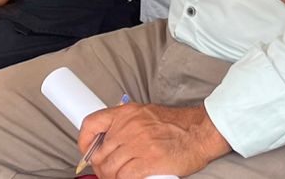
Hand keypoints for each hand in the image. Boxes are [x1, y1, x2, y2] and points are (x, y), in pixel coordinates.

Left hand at [80, 103, 230, 178]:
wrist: (201, 132)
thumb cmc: (177, 126)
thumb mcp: (146, 115)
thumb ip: (127, 125)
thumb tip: (110, 142)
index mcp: (127, 113)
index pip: (91, 124)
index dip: (84, 142)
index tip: (87, 154)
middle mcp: (129, 127)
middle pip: (100, 154)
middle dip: (101, 169)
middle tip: (108, 175)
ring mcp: (139, 144)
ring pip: (110, 168)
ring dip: (112, 178)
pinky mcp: (149, 161)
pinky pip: (124, 177)